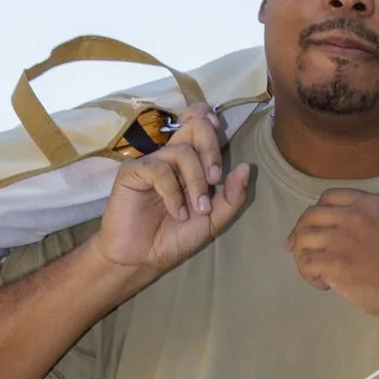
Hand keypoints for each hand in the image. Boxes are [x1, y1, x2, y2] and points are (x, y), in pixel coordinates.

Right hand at [95, 104, 252, 290]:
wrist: (144, 259)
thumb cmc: (175, 238)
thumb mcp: (213, 220)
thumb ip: (232, 197)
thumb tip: (246, 167)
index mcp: (189, 163)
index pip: (198, 125)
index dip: (208, 119)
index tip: (219, 128)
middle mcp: (170, 158)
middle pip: (194, 127)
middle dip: (211, 150)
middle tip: (216, 179)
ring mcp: (151, 163)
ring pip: (182, 152)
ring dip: (196, 182)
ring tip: (197, 209)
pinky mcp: (131, 172)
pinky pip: (159, 170)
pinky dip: (173, 192)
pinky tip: (176, 212)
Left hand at [286, 188, 378, 324]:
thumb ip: (368, 221)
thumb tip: (341, 234)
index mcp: (369, 203)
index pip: (328, 197)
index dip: (316, 213)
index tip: (313, 227)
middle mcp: (352, 216)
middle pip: (309, 216)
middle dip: (300, 233)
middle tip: (298, 250)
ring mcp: (341, 240)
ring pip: (302, 240)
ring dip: (303, 257)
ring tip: (315, 272)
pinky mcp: (335, 264)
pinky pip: (306, 264)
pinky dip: (308, 275)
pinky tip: (323, 285)